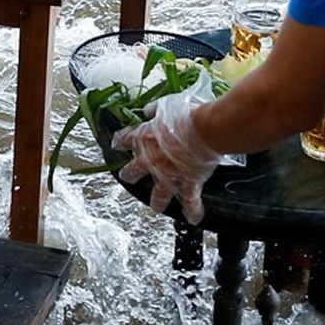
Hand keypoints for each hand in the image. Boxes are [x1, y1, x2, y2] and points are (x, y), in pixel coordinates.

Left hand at [114, 90, 224, 222]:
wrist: (207, 129)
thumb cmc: (187, 114)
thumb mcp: (166, 105)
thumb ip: (155, 110)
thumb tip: (148, 111)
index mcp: (145, 137)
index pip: (126, 139)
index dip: (121, 142)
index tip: (117, 145)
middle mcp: (152, 159)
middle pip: (135, 170)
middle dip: (130, 174)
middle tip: (128, 177)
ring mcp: (169, 173)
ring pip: (159, 192)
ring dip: (158, 201)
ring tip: (156, 208)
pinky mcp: (188, 182)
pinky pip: (189, 200)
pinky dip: (192, 210)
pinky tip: (193, 218)